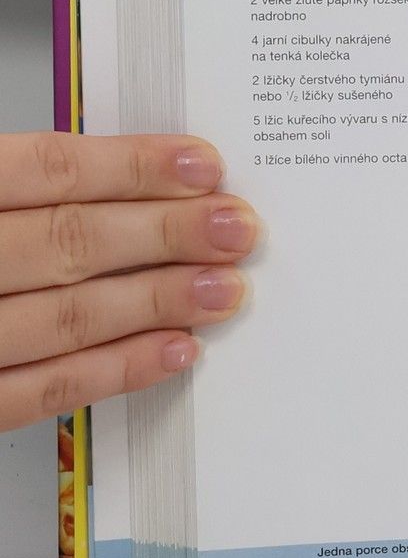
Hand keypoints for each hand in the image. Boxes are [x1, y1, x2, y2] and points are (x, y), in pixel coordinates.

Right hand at [0, 134, 257, 433]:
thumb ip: (18, 183)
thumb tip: (127, 175)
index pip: (43, 169)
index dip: (131, 166)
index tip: (203, 166)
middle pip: (65, 242)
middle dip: (165, 234)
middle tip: (236, 228)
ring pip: (63, 317)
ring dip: (157, 301)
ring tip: (224, 289)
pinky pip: (40, 391)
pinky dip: (114, 370)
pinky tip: (175, 350)